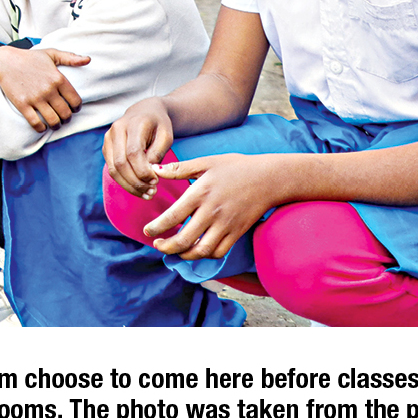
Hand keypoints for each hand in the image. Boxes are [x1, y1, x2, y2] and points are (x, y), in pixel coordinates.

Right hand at [0, 45, 89, 132]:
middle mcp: (49, 90)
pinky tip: (41, 127)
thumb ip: (70, 57)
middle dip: (66, 118)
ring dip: (56, 125)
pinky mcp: (23, 105)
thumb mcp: (50, 54)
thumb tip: (88, 60)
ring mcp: (36, 98)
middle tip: (63, 118)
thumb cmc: (28, 58)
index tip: (73, 109)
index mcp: (58, 78)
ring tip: (54, 124)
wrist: (4, 62)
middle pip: (66, 113)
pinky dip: (41, 128)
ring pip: (53, 120)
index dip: (76, 108)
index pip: (76, 101)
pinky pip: (36, 123)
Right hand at [102, 98, 174, 197]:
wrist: (144, 112)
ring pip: (113, 169)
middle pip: (120, 163)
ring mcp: (108, 138)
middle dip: (136, 182)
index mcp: (133, 123)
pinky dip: (124, 182)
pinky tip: (138, 188)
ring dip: (129, 185)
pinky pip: (112, 169)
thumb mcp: (166, 135)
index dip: (143, 171)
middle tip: (152, 192)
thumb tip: (149, 172)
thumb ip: (158, 153)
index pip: (133, 152)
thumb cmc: (158, 124)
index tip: (156, 181)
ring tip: (146, 194)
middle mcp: (116, 130)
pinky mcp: (106, 148)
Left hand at [143, 153, 283, 259]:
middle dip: (167, 246)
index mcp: (200, 193)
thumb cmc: (235, 167)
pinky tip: (196, 250)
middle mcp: (212, 212)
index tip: (147, 232)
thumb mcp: (206, 162)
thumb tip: (155, 171)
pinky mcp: (237, 232)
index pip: (173, 216)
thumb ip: (179, 169)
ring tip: (174, 250)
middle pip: (185, 239)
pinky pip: (219, 252)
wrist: (269, 178)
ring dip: (184, 255)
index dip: (157, 227)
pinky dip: (205, 255)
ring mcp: (226, 225)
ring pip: (201, 250)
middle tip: (157, 246)